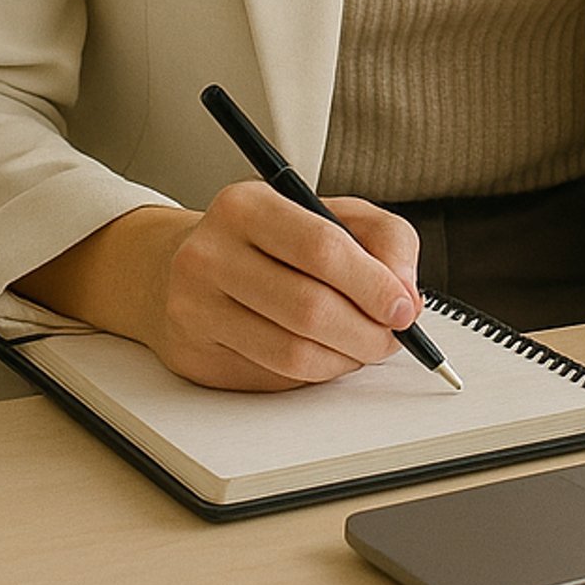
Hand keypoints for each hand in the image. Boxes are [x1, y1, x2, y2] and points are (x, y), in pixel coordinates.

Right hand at [20, 183, 422, 391]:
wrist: (177, 268)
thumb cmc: (266, 242)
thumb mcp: (328, 213)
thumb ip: (383, 239)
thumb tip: (406, 295)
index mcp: (246, 206)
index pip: (321, 248)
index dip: (373, 285)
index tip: (403, 308)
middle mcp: (210, 254)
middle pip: (310, 309)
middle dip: (367, 333)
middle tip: (391, 337)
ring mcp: (194, 308)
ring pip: (293, 354)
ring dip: (344, 360)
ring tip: (360, 347)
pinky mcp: (194, 356)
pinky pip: (272, 379)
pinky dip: (312, 375)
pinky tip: (320, 354)